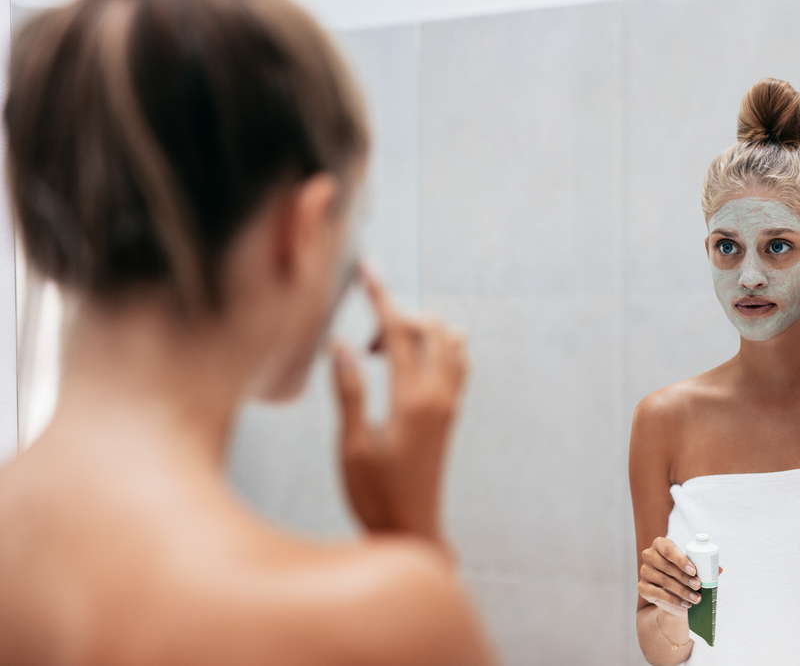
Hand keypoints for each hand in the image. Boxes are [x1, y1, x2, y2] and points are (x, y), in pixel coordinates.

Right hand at [332, 266, 467, 542]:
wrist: (412, 529)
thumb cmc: (376, 494)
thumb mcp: (354, 446)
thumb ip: (350, 392)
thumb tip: (341, 345)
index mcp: (414, 399)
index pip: (401, 332)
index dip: (381, 295)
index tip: (368, 269)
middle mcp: (440, 395)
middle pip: (431, 327)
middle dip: (398, 318)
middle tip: (365, 348)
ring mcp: (451, 403)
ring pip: (450, 341)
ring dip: (420, 333)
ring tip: (384, 358)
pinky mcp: (451, 413)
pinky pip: (457, 363)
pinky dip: (436, 349)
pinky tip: (406, 369)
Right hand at [638, 537, 718, 615]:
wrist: (672, 595)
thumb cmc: (683, 575)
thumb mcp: (692, 569)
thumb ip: (705, 567)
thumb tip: (718, 569)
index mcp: (660, 544)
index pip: (668, 549)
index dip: (681, 560)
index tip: (694, 571)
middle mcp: (649, 555)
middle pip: (667, 566)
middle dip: (684, 578)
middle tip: (698, 586)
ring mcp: (644, 571)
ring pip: (664, 581)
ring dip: (682, 591)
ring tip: (696, 598)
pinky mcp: (642, 587)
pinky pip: (657, 594)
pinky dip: (673, 600)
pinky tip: (685, 604)